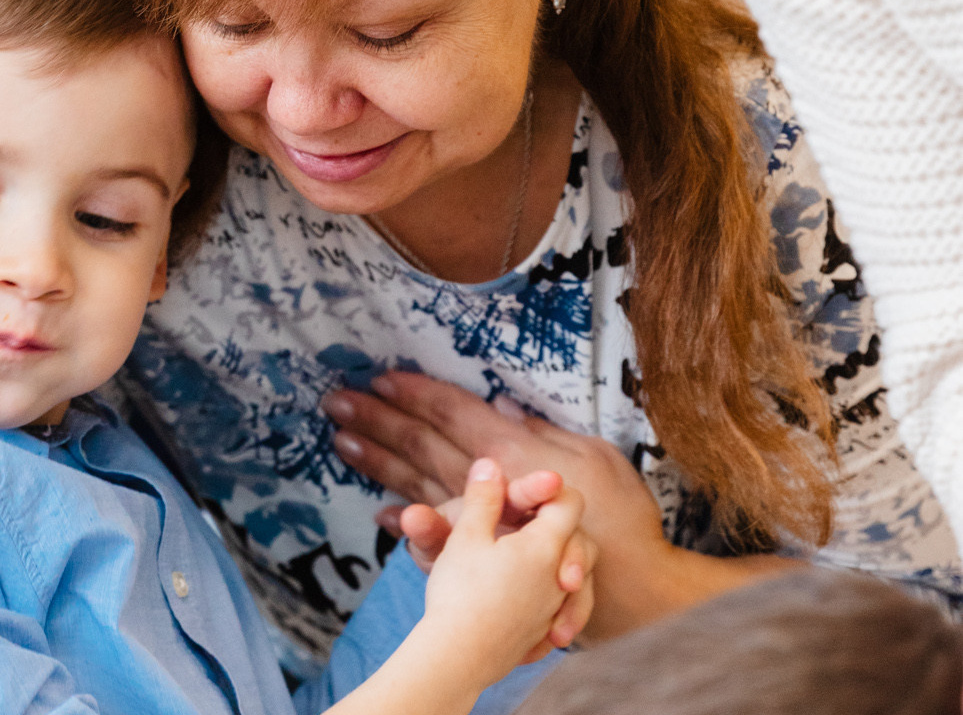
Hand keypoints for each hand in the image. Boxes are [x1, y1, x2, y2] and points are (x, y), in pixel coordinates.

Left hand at [323, 372, 749, 639]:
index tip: (382, 378)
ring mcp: (479, 522)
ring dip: (379, 462)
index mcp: (513, 452)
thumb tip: (501, 405)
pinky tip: (383, 513)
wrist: (627, 588)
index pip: (453, 414)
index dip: (416, 394)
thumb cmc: (623, 517)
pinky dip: (407, 522)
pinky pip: (433, 535)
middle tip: (338, 402)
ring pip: (417, 483)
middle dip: (379, 420)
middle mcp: (487, 485)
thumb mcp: (595, 456)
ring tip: (344, 443)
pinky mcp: (482, 555)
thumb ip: (543, 432)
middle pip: (422, 444)